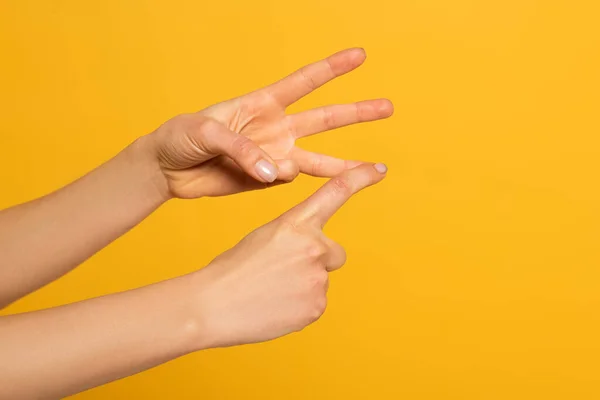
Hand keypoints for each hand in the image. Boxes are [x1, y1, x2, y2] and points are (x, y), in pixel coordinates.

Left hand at [146, 48, 392, 198]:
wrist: (167, 170)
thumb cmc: (181, 136)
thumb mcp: (206, 131)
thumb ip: (243, 150)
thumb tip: (278, 173)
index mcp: (262, 103)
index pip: (304, 82)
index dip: (332, 68)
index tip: (360, 55)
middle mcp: (275, 127)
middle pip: (324, 119)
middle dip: (357, 112)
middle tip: (388, 106)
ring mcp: (274, 154)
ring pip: (318, 158)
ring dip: (345, 163)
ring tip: (374, 169)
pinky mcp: (266, 180)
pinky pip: (288, 180)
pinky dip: (287, 179)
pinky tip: (275, 174)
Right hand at [190, 163, 387, 348]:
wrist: (213, 305)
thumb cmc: (232, 269)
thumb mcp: (264, 237)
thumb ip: (294, 239)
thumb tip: (312, 257)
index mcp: (294, 223)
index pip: (335, 193)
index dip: (360, 178)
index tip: (380, 168)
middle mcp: (313, 247)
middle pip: (334, 252)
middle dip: (318, 260)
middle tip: (285, 271)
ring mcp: (317, 278)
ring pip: (321, 280)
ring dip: (304, 285)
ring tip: (271, 291)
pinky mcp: (316, 306)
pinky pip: (315, 303)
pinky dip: (300, 305)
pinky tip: (275, 306)